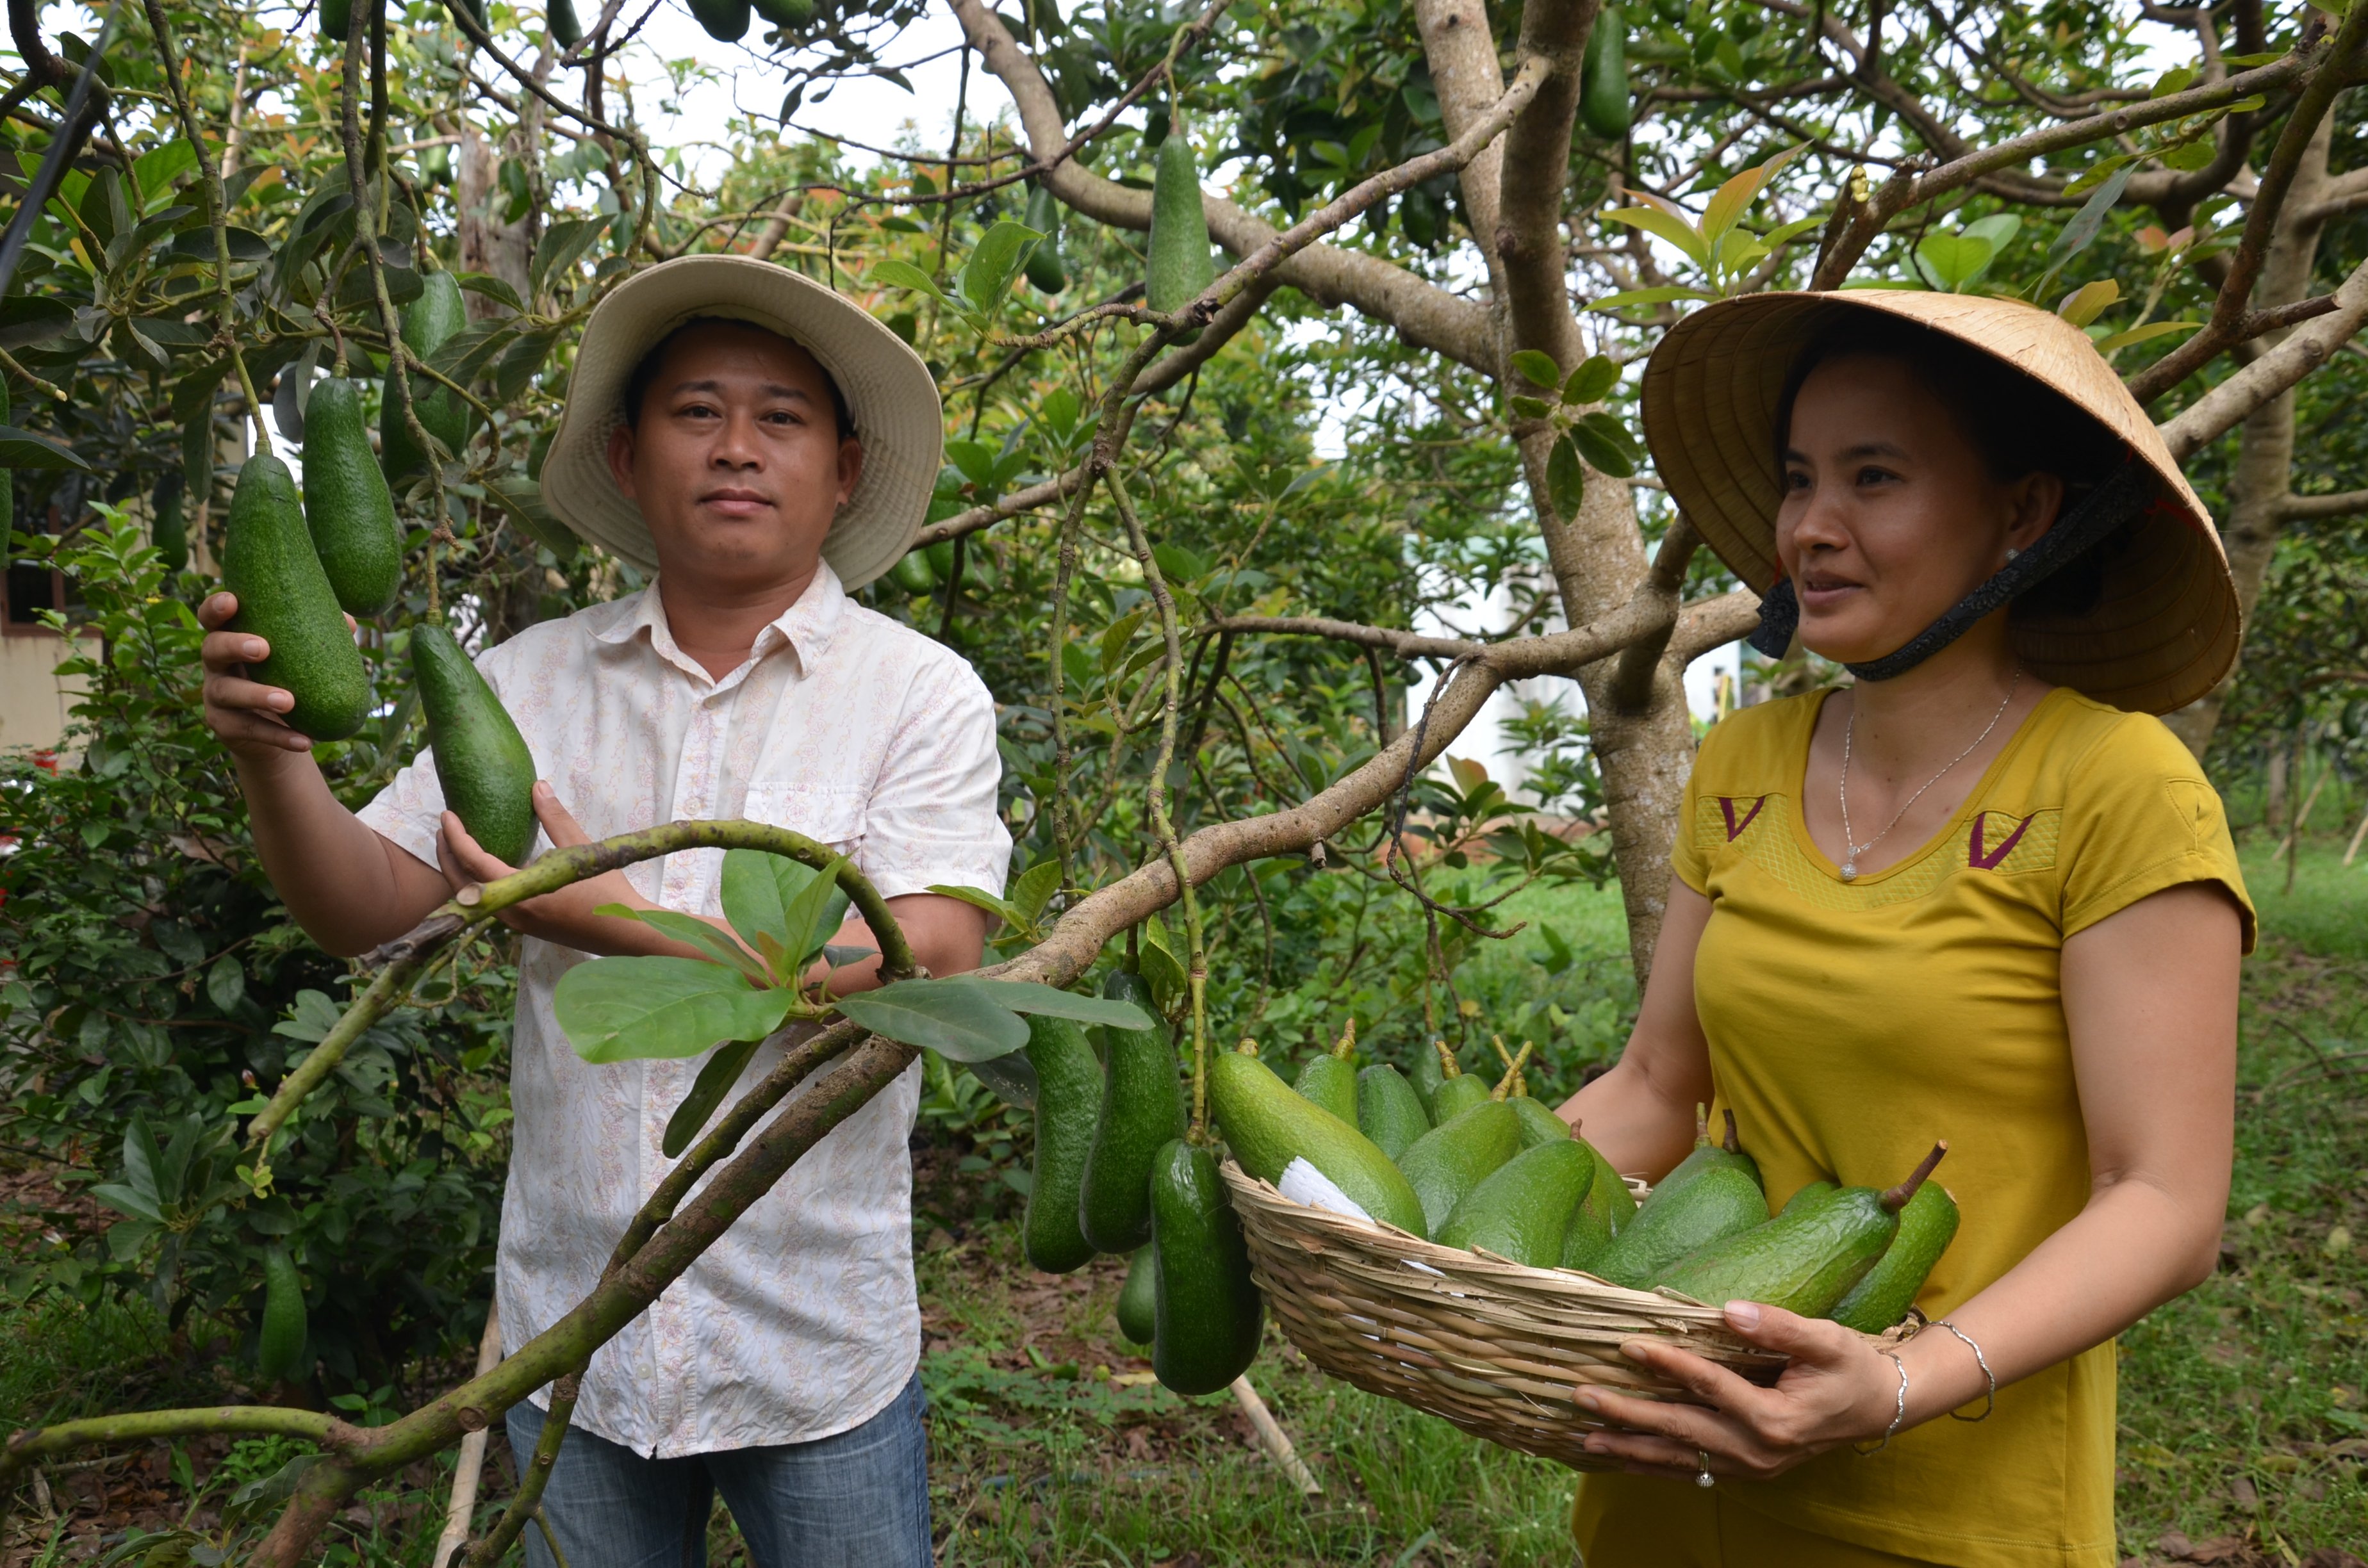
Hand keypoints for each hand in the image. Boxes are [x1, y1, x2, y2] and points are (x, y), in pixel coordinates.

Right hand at [198, 591, 361, 758]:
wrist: (278, 728)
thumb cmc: (288, 675)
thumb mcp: (300, 656)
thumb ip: (318, 636)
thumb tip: (350, 623)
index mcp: (230, 638)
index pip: (212, 618)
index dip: (215, 607)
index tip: (232, 600)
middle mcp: (216, 664)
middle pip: (212, 649)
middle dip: (234, 645)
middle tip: (263, 648)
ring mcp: (215, 696)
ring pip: (228, 692)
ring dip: (258, 696)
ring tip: (288, 701)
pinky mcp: (224, 726)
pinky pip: (250, 730)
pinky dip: (279, 736)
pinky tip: (305, 741)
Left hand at [435, 782, 640, 950]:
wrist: (625, 932)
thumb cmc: (607, 891)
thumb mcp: (581, 849)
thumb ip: (555, 818)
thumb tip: (537, 786)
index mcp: (522, 892)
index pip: (474, 862)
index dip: (456, 837)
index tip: (448, 815)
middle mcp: (512, 913)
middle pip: (462, 885)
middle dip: (448, 856)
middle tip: (444, 829)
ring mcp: (517, 923)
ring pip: (474, 897)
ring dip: (461, 871)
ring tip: (459, 845)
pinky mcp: (526, 926)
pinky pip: (490, 903)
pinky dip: (479, 883)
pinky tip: (488, 866)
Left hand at [1574, 1302, 1902, 1481]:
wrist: (1878, 1407)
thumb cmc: (1851, 1366)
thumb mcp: (1825, 1339)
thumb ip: (1778, 1326)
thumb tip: (1729, 1311)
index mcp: (1776, 1418)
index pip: (1710, 1387)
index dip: (1668, 1364)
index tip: (1628, 1345)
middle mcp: (1759, 1451)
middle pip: (1682, 1431)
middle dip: (1629, 1416)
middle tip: (1583, 1397)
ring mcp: (1752, 1468)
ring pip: (1681, 1460)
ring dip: (1632, 1450)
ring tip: (1587, 1438)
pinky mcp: (1748, 1471)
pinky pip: (1693, 1472)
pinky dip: (1655, 1466)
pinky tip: (1623, 1459)